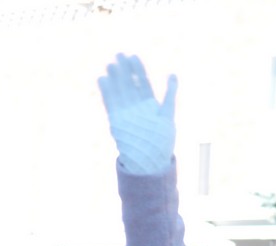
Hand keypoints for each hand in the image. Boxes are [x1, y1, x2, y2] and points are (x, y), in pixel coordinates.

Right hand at [97, 53, 177, 174]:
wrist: (150, 160)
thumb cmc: (162, 140)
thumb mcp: (168, 115)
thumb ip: (170, 95)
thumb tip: (173, 74)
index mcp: (150, 105)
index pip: (142, 83)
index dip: (138, 70)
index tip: (133, 56)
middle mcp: (136, 107)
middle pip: (129, 84)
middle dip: (124, 70)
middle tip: (119, 54)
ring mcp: (126, 113)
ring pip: (119, 92)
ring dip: (115, 79)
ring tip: (110, 64)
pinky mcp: (116, 120)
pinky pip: (110, 103)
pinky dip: (106, 92)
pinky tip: (102, 79)